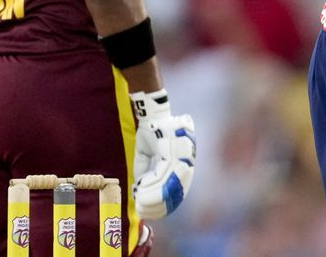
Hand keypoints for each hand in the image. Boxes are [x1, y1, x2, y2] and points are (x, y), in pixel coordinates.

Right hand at [130, 89, 195, 218]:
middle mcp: (186, 161)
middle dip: (158, 205)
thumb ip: (145, 171)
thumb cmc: (151, 132)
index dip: (165, 204)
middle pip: (176, 192)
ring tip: (140, 202)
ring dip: (153, 197)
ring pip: (169, 185)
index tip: (151, 211)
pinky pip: (163, 174)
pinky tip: (141, 191)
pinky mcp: (173, 151)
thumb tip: (139, 190)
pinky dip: (151, 185)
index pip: (178, 191)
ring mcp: (181, 157)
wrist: (152, 113)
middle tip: (143, 210)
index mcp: (183, 163)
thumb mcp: (146, 155)